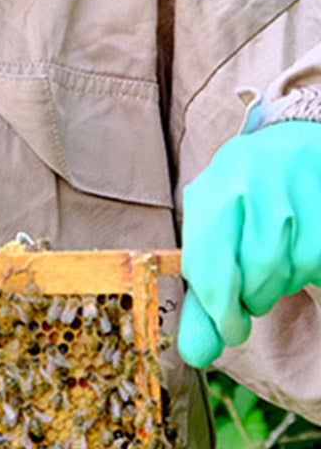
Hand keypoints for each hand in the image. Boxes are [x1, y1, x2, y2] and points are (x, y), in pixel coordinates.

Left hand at [178, 120, 320, 367]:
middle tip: (250, 301)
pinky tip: (297, 256)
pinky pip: (315, 264)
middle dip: (250, 299)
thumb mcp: (211, 225)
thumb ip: (202, 288)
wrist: (295, 147)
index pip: (207, 259)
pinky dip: (306, 272)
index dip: (218, 307)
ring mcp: (292, 191)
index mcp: (212, 187)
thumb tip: (194, 354)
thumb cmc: (244, 198)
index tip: (229, 328)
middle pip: (253, 270)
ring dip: (277, 286)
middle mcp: (249, 182)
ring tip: (271, 269)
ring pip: (286, 270)